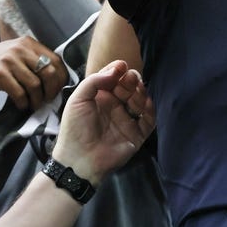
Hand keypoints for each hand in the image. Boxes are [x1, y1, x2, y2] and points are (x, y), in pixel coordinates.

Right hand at [0, 36, 67, 110]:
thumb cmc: (1, 63)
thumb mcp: (19, 53)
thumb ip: (37, 60)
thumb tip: (60, 79)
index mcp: (29, 43)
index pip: (55, 61)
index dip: (61, 78)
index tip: (59, 89)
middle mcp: (20, 49)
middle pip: (48, 73)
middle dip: (51, 90)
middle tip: (48, 100)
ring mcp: (8, 61)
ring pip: (34, 85)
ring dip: (37, 99)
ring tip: (35, 105)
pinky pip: (19, 93)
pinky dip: (24, 102)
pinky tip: (23, 105)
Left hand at [49, 60, 153, 185]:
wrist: (79, 160)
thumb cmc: (75, 128)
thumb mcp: (78, 99)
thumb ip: (95, 80)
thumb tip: (119, 67)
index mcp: (100, 99)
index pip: (114, 80)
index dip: (119, 72)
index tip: (123, 66)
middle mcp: (115, 108)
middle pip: (129, 88)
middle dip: (132, 80)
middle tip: (131, 78)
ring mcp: (127, 121)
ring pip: (141, 101)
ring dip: (141, 93)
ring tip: (136, 92)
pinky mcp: (137, 134)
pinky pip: (149, 119)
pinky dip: (151, 110)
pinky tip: (146, 103)